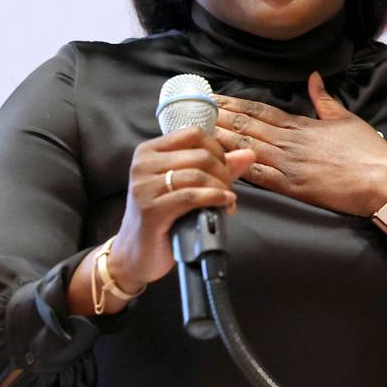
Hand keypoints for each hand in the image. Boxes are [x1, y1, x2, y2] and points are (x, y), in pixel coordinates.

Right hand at [107, 127, 255, 288]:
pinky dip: (215, 199)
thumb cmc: (164, 217)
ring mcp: (144, 187)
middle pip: (200, 155)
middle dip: (223, 173)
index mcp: (149, 151)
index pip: (194, 134)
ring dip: (221, 189)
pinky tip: (225, 205)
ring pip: (198, 175)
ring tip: (226, 203)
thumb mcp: (187, 186)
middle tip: (228, 191)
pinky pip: (192, 196)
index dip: (217, 150)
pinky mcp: (151, 209)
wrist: (137, 253)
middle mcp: (142, 164)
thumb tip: (249, 154)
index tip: (224, 170)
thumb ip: (216, 168)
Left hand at [213, 72, 386, 217]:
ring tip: (197, 132)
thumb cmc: (369, 151)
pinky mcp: (294, 187)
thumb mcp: (346, 118)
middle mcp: (291, 142)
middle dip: (218, 118)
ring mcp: (290, 164)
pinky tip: (219, 164)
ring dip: (221, 139)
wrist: (384, 180)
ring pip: (247, 148)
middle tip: (192, 109)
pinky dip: (239, 169)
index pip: (260, 110)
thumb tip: (314, 77)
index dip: (234, 103)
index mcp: (302, 125)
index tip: (213, 97)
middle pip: (247, 126)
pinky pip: (260, 177)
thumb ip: (325, 99)